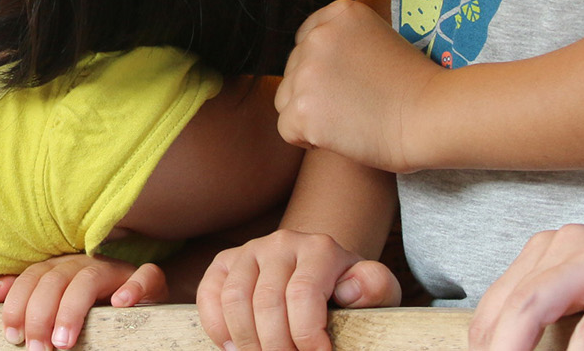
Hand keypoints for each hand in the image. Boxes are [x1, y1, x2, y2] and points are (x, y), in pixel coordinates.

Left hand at [0, 254, 165, 350]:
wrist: (145, 303)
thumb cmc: (96, 309)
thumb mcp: (59, 305)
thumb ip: (28, 298)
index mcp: (62, 269)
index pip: (33, 277)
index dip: (18, 303)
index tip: (11, 334)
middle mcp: (86, 265)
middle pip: (55, 279)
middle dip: (40, 315)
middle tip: (36, 348)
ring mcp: (117, 271)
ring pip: (89, 278)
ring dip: (72, 309)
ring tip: (63, 341)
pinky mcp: (150, 280)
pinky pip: (145, 276)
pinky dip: (133, 288)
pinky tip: (121, 304)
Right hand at [195, 228, 398, 350]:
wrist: (321, 269)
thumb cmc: (348, 290)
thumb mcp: (374, 290)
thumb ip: (375, 287)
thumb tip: (349, 289)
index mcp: (320, 248)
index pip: (302, 294)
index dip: (306, 336)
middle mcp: (281, 242)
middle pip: (266, 302)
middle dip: (277, 346)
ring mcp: (250, 250)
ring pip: (235, 300)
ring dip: (247, 342)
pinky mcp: (225, 262)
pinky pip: (209, 294)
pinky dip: (217, 327)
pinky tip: (235, 348)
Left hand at [273, 0, 437, 171]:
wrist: (433, 117)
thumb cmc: (417, 88)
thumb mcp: (381, 40)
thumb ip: (345, 43)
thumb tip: (315, 64)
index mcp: (340, 13)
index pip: (306, 39)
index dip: (324, 67)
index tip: (348, 82)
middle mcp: (318, 36)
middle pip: (294, 70)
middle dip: (316, 91)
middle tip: (356, 107)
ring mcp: (308, 71)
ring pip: (286, 98)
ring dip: (309, 114)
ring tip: (349, 122)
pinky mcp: (303, 109)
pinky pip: (287, 129)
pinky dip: (308, 140)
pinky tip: (341, 138)